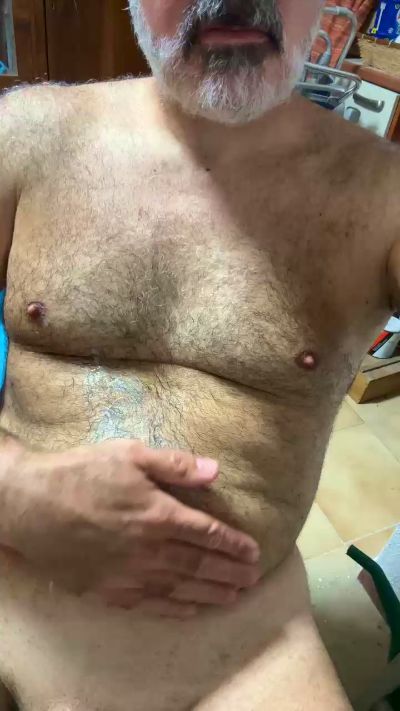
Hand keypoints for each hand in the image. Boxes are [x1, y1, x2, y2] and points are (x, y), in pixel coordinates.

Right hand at [4, 439, 260, 616]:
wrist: (31, 505)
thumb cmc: (82, 473)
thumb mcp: (130, 454)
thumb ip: (175, 465)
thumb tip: (216, 471)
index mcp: (159, 514)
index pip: (209, 533)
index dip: (234, 544)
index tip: (254, 552)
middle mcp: (151, 550)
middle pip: (201, 565)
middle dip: (231, 572)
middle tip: (254, 579)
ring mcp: (130, 575)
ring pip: (182, 589)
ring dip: (212, 593)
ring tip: (235, 596)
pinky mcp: (109, 591)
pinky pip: (153, 605)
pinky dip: (178, 609)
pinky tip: (193, 610)